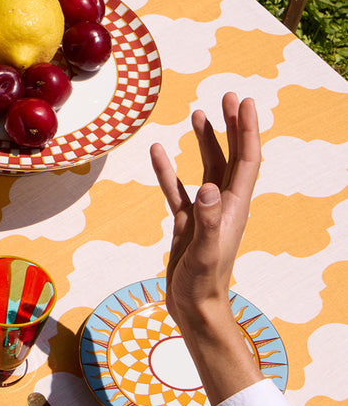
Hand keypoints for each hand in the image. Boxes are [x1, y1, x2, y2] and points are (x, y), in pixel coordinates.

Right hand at [150, 93, 262, 402]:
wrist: (194, 309)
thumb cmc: (203, 284)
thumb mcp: (205, 250)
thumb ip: (208, 219)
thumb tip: (208, 187)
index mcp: (233, 207)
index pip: (246, 160)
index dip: (247, 130)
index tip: (244, 102)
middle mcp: (223, 205)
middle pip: (232, 157)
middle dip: (232, 127)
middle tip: (228, 96)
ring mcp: (204, 213)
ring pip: (207, 168)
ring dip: (205, 141)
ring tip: (199, 114)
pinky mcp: (186, 223)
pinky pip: (177, 189)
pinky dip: (168, 170)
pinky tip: (157, 152)